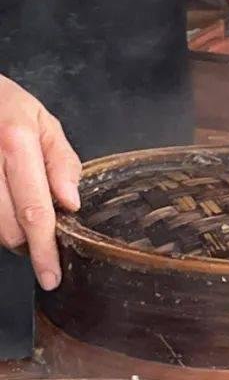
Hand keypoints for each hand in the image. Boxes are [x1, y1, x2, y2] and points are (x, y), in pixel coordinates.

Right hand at [0, 76, 81, 289]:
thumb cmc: (5, 106)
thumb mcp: (44, 122)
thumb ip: (61, 162)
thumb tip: (71, 202)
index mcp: (16, 142)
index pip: (35, 209)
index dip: (44, 248)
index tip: (51, 274)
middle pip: (10, 227)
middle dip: (29, 241)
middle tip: (41, 233)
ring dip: (10, 233)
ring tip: (20, 212)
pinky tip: (5, 207)